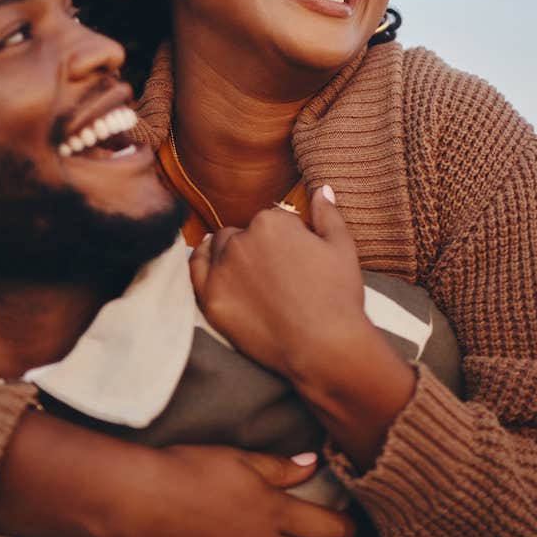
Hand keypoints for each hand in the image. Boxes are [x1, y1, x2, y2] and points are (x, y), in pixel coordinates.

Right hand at [126, 445, 355, 536]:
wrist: (145, 499)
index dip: (346, 527)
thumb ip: (279, 468)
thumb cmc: (192, 471)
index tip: (350, 522)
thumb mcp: (238, 459)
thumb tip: (313, 464)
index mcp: (273, 513)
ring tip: (289, 536)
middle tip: (330, 533)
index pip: (329, 530)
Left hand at [190, 186, 365, 381]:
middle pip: (241, 233)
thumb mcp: (342, 247)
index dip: (286, 240)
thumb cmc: (338, 297)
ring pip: (218, 248)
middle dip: (255, 246)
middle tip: (275, 274)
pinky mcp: (210, 297)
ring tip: (251, 277)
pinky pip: (194, 268)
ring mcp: (222, 268)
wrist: (325, 348)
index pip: (272, 221)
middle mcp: (241, 239)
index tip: (296, 261)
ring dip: (230, 255)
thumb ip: (328, 213)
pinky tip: (210, 264)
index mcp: (271, 221)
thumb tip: (322, 188)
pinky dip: (201, 262)